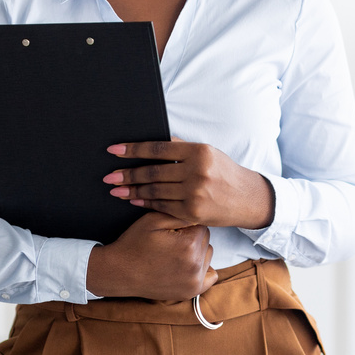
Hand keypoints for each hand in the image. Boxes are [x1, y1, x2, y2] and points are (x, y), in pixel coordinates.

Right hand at [86, 211, 216, 300]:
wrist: (120, 272)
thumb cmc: (135, 244)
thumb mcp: (154, 219)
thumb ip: (179, 213)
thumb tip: (198, 211)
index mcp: (189, 243)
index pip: (201, 224)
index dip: (185, 224)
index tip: (172, 230)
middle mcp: (195, 264)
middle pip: (206, 239)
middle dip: (192, 237)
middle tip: (172, 242)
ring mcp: (194, 280)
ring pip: (208, 255)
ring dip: (197, 252)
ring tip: (175, 254)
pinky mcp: (191, 291)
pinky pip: (211, 276)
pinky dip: (202, 269)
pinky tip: (186, 265)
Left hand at [103, 139, 275, 228]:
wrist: (245, 198)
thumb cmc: (223, 172)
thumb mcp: (207, 153)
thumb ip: (181, 148)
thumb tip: (152, 142)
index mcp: (199, 152)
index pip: (158, 149)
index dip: (133, 150)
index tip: (113, 150)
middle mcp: (197, 172)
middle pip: (153, 172)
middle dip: (127, 174)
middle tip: (109, 176)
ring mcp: (195, 194)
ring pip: (155, 190)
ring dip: (132, 191)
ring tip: (115, 189)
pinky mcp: (192, 212)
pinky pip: (162, 206)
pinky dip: (146, 203)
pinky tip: (133, 200)